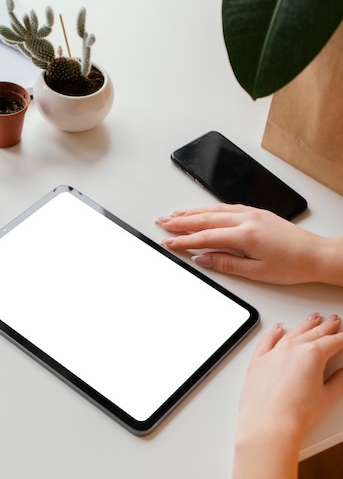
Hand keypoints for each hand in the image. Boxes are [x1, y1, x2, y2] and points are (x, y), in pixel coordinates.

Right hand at [156, 204, 342, 285]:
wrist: (316, 255)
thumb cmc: (292, 265)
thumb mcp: (256, 272)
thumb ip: (226, 263)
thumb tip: (203, 259)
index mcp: (245, 234)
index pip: (206, 236)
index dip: (184, 240)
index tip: (168, 242)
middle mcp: (247, 219)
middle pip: (206, 218)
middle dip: (181, 221)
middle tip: (162, 223)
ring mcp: (252, 213)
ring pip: (215, 209)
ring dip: (193, 212)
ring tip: (175, 215)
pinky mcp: (257, 212)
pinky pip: (227, 207)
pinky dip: (210, 208)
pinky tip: (203, 211)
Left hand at [233, 313, 342, 478]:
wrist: (268, 426)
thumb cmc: (295, 415)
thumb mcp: (327, 397)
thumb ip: (338, 380)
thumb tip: (342, 373)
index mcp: (312, 354)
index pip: (333, 342)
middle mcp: (291, 349)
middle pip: (313, 333)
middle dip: (326, 326)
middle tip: (333, 320)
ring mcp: (273, 353)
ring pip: (292, 333)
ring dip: (304, 325)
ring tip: (313, 318)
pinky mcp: (257, 362)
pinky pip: (266, 341)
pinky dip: (273, 333)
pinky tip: (279, 328)